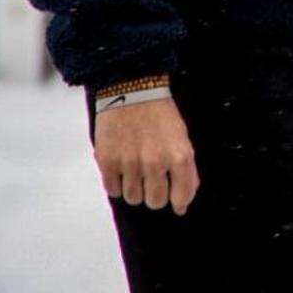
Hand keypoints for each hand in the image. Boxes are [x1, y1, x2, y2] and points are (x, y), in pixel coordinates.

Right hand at [95, 97, 198, 214]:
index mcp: (179, 156)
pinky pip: (113, 190)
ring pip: (133, 198)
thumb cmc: (160, 114)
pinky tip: (122, 168)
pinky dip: (117, 184)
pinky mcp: (107, 162)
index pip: (182, 196)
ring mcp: (129, 163)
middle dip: (155, 195)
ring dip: (135, 189)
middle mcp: (155, 163)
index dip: (179, 202)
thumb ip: (186, 171)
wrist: (132, 89)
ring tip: (136, 170)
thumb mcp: (182, 139)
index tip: (176, 202)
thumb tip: (182, 202)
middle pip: (155, 202)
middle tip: (153, 180)